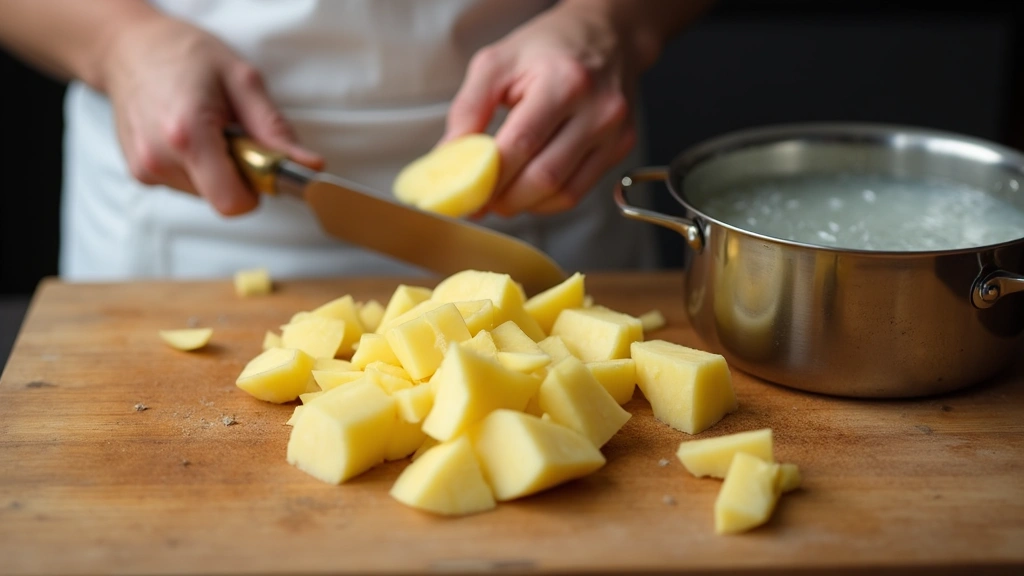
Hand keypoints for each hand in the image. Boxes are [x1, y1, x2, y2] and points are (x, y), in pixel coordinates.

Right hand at [100, 14, 321, 215]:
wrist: (130, 47)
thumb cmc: (186, 55)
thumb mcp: (242, 80)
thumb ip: (275, 130)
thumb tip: (309, 165)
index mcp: (187, 134)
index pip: (233, 202)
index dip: (256, 188)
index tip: (260, 161)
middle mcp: (159, 158)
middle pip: (222, 198)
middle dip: (238, 174)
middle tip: (232, 133)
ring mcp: (145, 169)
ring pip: (206, 193)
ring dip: (217, 169)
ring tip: (206, 128)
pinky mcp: (140, 173)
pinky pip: (188, 185)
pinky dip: (198, 167)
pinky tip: (188, 135)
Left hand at [443, 3, 649, 216]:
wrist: (607, 36)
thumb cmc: (549, 48)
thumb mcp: (497, 63)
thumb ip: (468, 109)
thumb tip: (448, 157)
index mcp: (565, 81)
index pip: (520, 145)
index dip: (488, 178)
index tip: (464, 194)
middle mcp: (598, 110)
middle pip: (544, 178)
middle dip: (504, 199)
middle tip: (479, 202)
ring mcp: (614, 133)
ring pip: (563, 194)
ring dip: (525, 205)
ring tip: (501, 196)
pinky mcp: (620, 148)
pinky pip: (578, 191)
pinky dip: (547, 201)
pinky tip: (528, 191)